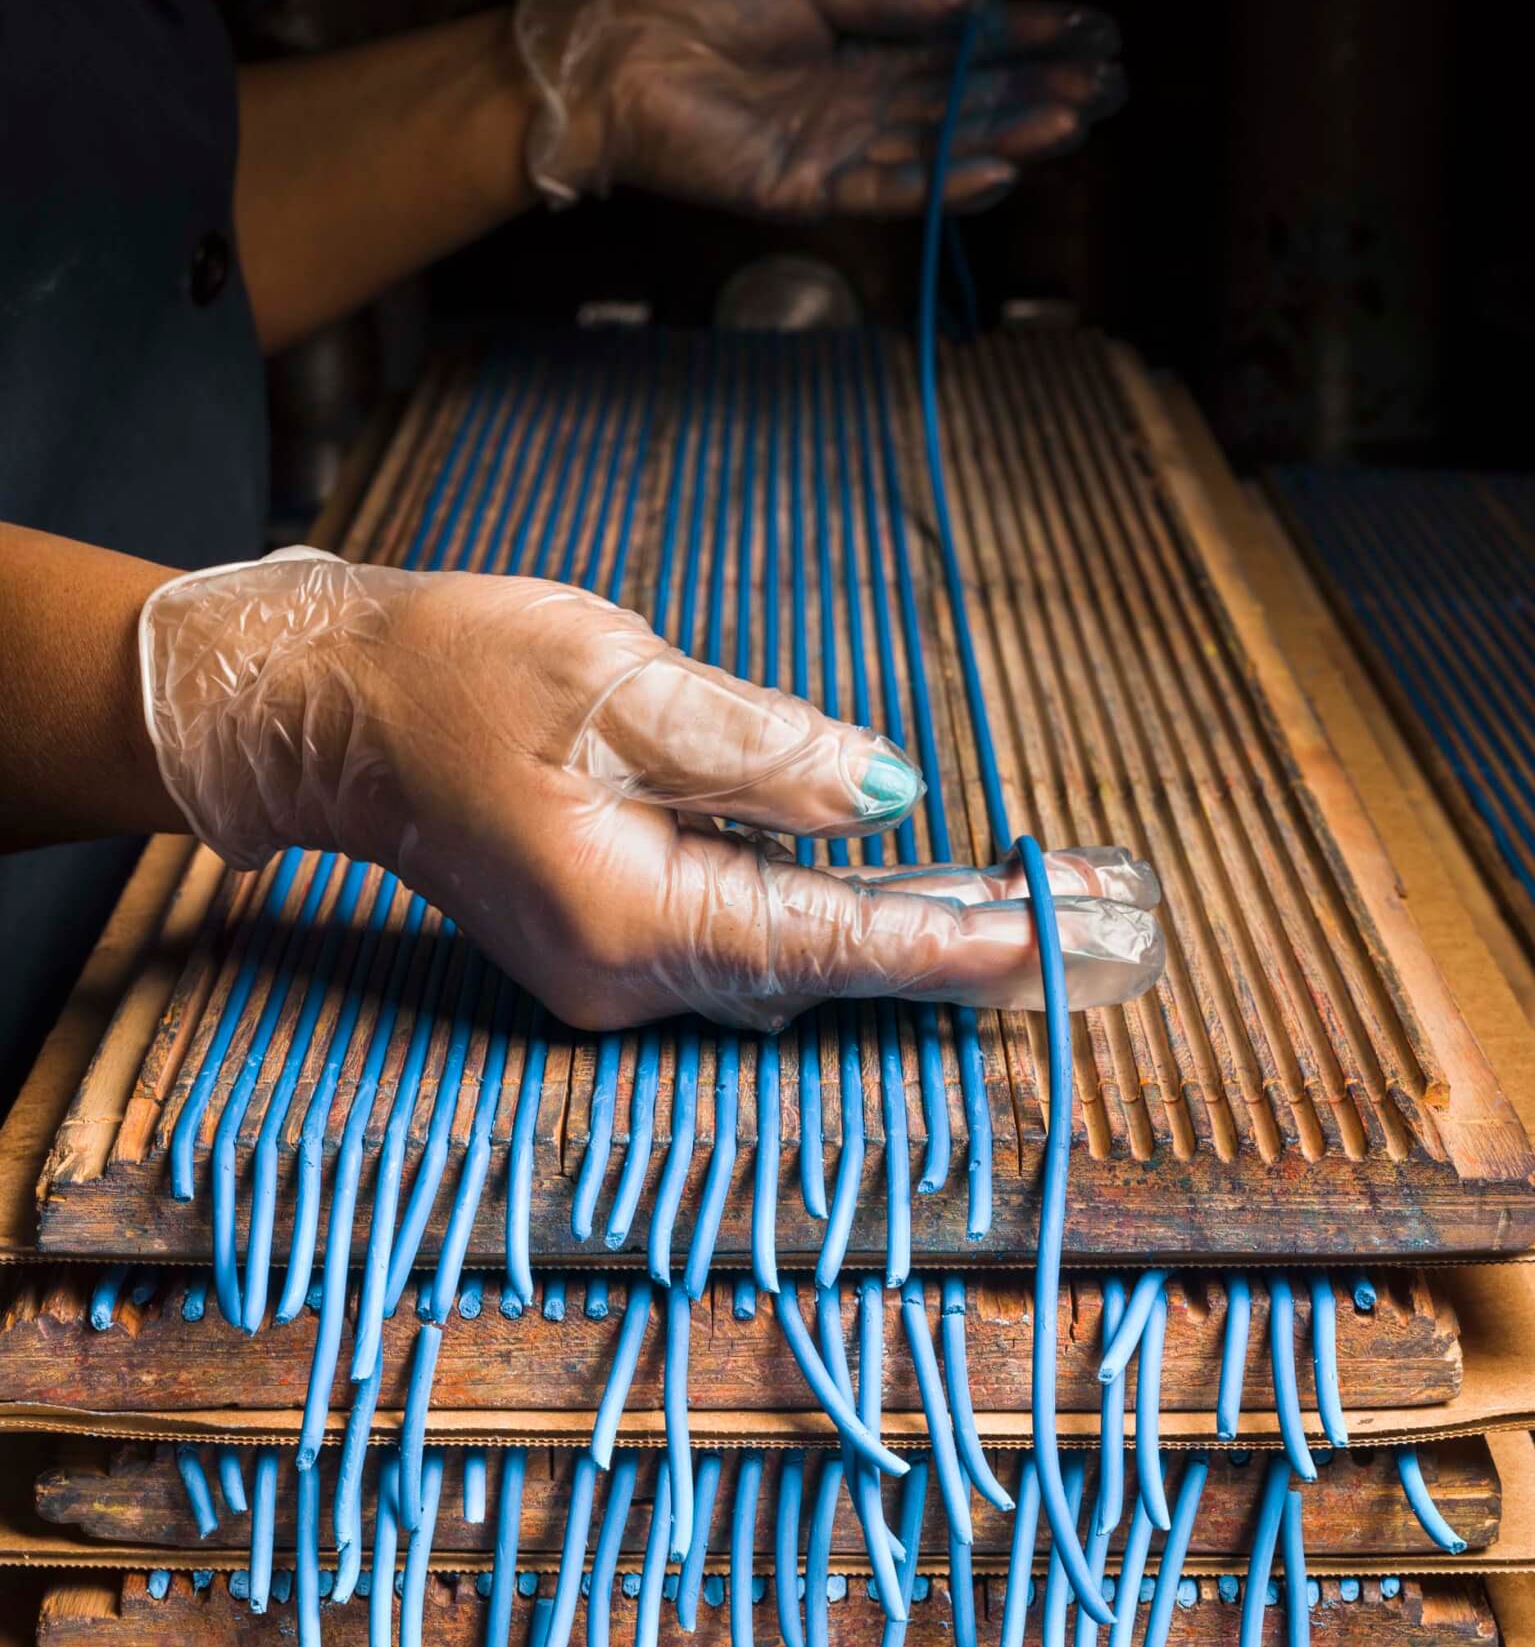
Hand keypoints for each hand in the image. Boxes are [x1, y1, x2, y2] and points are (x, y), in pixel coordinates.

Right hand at [139, 550, 1162, 1030]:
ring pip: (795, 956)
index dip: (949, 941)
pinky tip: (923, 892)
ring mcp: (616, 970)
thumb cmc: (453, 674)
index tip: (1058, 942)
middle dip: (960, 941)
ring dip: (912, 928)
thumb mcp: (616, 682)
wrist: (337, 711)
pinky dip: (838, 912)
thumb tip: (884, 793)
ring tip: (1046, 905)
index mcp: (625, 913)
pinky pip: (752, 937)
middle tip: (1099, 925)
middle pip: (825, 964)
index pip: (822, 938)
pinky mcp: (615, 943)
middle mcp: (625, 973)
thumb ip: (760, 750)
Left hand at [511, 0, 1122, 216]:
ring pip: (936, 146)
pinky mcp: (805, 191)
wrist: (614, 54)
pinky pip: (884, 189)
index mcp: (859, 42)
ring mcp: (835, 149)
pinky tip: (997, 167)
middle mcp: (857, 100)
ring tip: (1072, 124)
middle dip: (1036, 92)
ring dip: (1006, 137)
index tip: (1093, 35)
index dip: (1027, 39)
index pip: (961, 45)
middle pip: (962, 101)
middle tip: (1105, 89)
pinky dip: (939, 180)